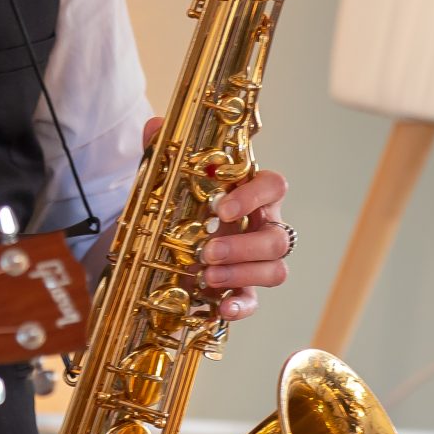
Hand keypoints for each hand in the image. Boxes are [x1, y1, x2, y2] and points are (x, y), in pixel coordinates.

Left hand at [142, 113, 294, 323]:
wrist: (156, 242)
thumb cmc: (176, 204)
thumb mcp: (164, 178)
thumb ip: (164, 151)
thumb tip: (156, 126)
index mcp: (249, 194)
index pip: (274, 186)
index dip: (255, 196)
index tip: (222, 207)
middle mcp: (261, 227)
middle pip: (277, 237)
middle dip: (243, 246)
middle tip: (207, 250)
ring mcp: (254, 262)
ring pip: (275, 269)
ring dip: (242, 274)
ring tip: (206, 275)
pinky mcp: (242, 290)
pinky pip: (255, 301)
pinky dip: (241, 305)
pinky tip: (221, 307)